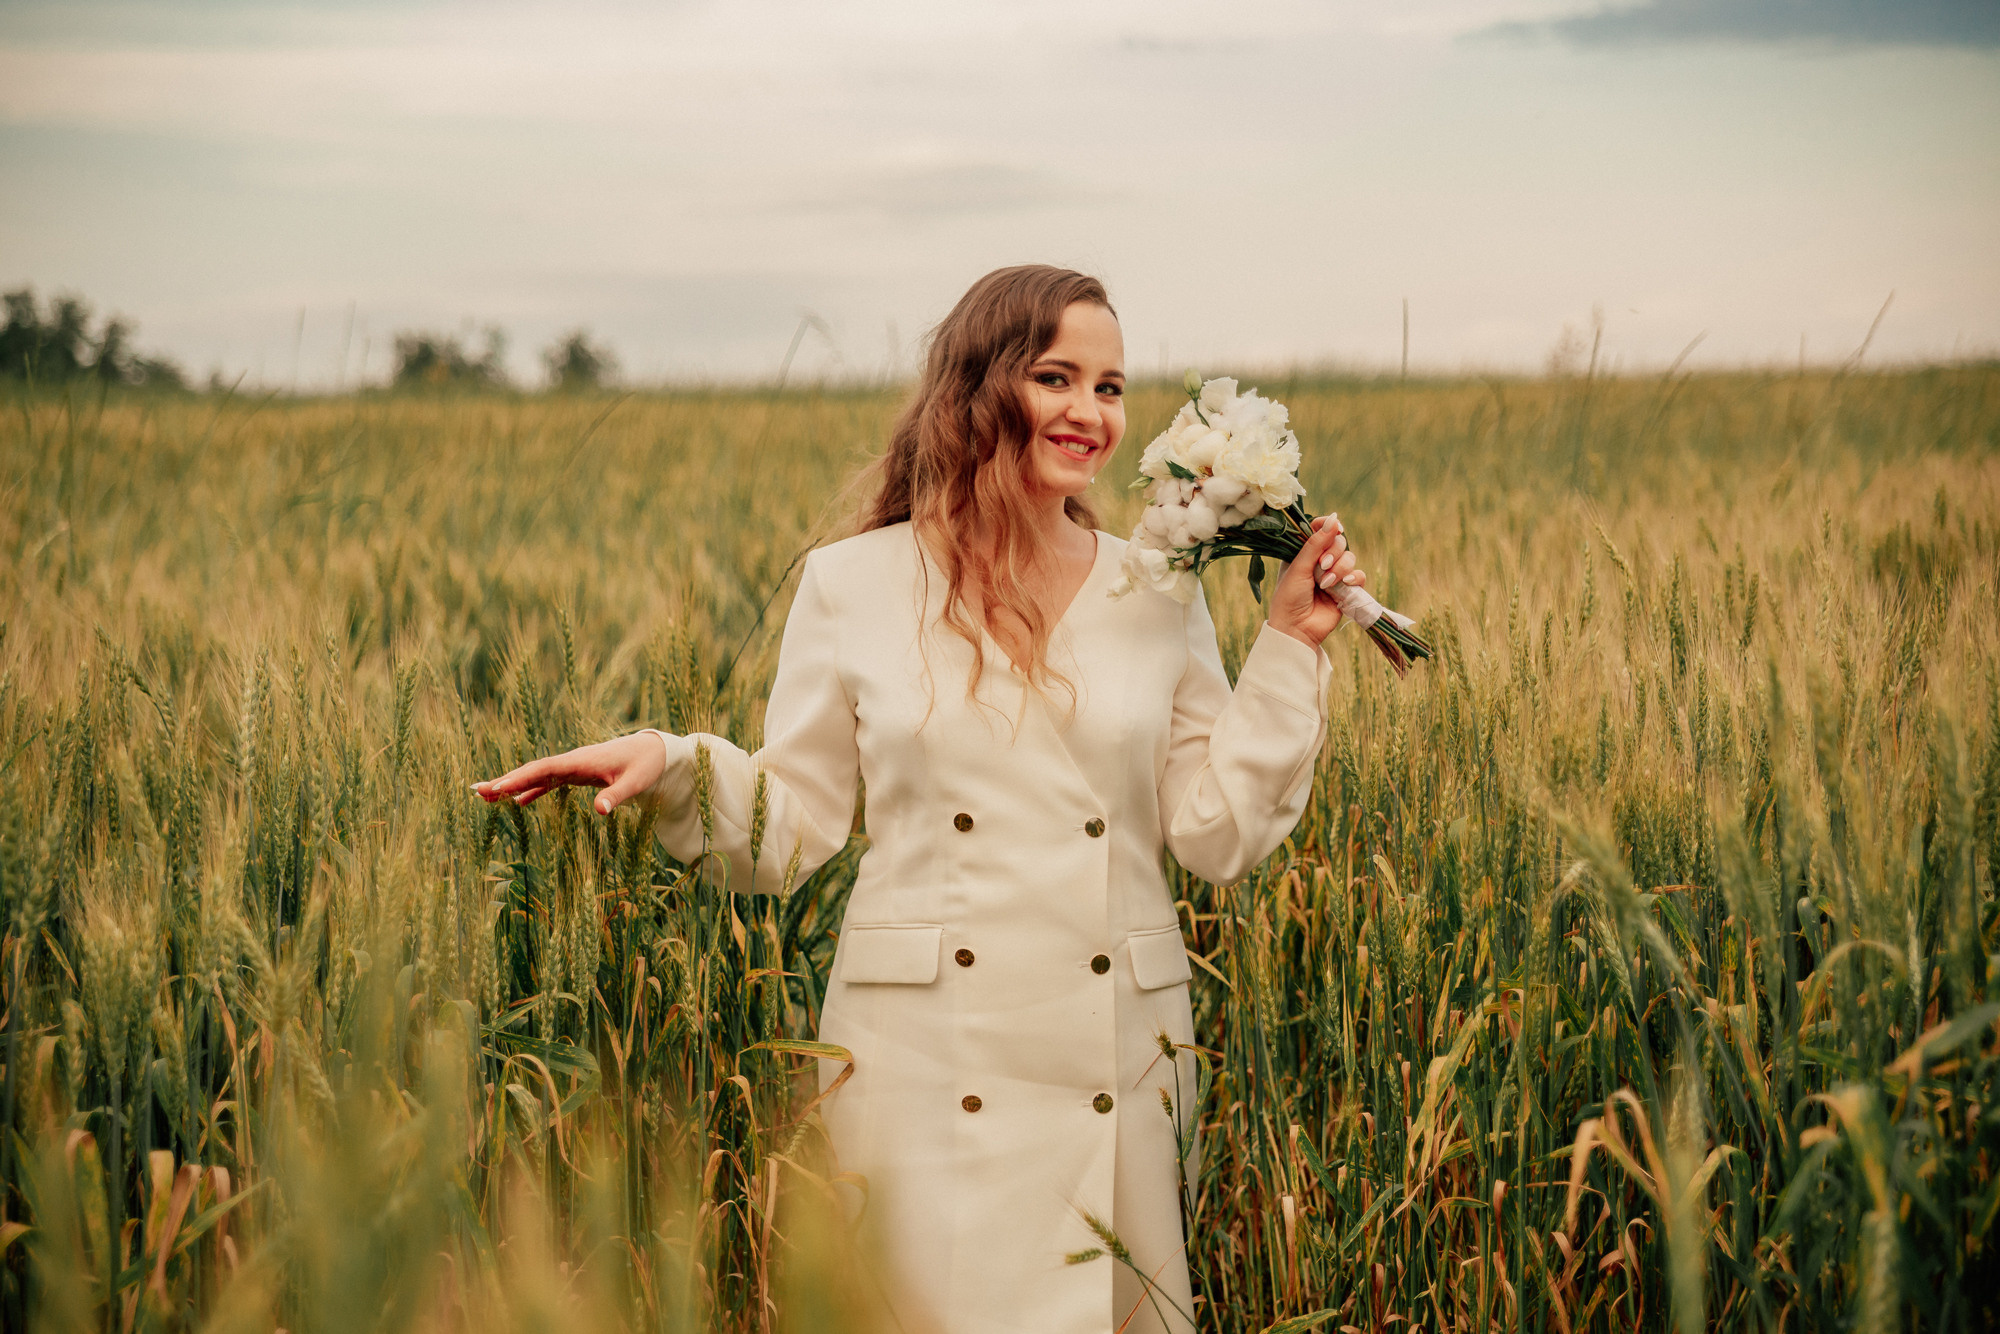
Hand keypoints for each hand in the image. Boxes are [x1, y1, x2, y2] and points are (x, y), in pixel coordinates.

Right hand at [474, 732, 666, 814]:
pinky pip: (550, 781)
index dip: (520, 778)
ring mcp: (573, 767)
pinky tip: (518, 802)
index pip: (544, 769)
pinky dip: (532, 790)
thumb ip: (617, 795)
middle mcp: (572, 761)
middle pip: (533, 770)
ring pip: (537, 775)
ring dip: (513, 785)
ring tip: (486, 797)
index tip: (498, 787)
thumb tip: (599, 811)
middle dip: (506, 780)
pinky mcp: (578, 773)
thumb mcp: (635, 782)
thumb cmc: (647, 765)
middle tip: (476, 791)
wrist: (656, 752)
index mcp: (581, 760)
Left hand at [1267, 513, 1364, 649]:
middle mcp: (1320, 561)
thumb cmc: (1289, 598)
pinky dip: (1354, 578)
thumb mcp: (1298, 567)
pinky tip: (1344, 585)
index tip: (1334, 527)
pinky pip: (1359, 575)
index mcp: (1303, 553)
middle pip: (1339, 542)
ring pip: (1350, 558)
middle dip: (1333, 552)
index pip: (1319, 530)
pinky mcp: (1346, 590)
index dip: (1328, 526)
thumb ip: (1315, 544)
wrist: (1296, 629)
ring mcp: (1334, 575)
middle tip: (1322, 565)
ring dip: (1340, 568)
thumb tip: (1334, 518)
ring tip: (1326, 583)